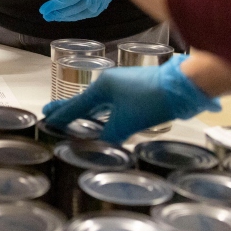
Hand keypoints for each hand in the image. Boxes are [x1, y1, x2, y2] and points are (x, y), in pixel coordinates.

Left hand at [40, 0, 116, 21]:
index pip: (66, 0)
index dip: (54, 6)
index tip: (43, 9)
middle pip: (71, 9)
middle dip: (57, 13)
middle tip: (46, 15)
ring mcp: (99, 3)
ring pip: (79, 14)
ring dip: (66, 16)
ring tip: (54, 17)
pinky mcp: (103, 4)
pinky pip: (87, 13)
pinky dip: (77, 15)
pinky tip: (70, 16)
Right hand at [42, 54, 220, 143]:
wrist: (183, 86)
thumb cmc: (151, 101)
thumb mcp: (127, 123)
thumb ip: (109, 136)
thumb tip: (99, 147)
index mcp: (102, 87)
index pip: (76, 105)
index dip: (61, 115)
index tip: (47, 119)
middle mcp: (109, 83)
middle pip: (84, 100)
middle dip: (68, 108)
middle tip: (50, 112)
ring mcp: (123, 85)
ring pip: (99, 101)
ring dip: (87, 111)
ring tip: (75, 117)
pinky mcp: (136, 91)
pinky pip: (111, 103)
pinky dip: (102, 111)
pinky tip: (104, 118)